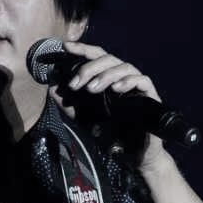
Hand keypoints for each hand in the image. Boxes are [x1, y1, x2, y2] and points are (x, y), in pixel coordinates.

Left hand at [55, 39, 171, 168]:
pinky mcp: (151, 95)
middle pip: (108, 58)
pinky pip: (142, 80)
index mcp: (109, 78)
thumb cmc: (111, 134)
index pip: (97, 57)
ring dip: (106, 75)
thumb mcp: (84, 118)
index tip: (66, 47)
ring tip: (92, 89)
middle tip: (76, 83)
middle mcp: (123, 77)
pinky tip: (117, 88)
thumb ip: (69, 104)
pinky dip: (128, 81)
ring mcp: (138, 85)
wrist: (133, 155)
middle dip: (90, 67)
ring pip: (124, 66)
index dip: (82, 49)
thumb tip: (52, 87)